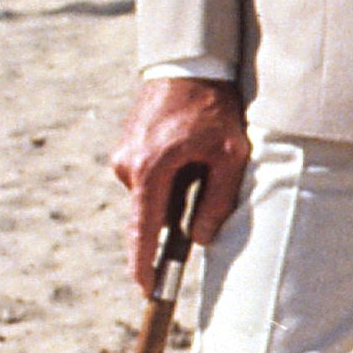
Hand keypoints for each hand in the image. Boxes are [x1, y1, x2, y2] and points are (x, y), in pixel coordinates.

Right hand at [107, 76, 248, 287]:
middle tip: (205, 185)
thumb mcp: (230, 156)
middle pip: (151, 213)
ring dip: (175, 191)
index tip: (147, 290)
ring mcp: (122, 155)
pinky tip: (188, 152)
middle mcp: (128, 165)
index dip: (145, 264)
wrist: (189, 62)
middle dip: (176, 215)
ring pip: (151, 195)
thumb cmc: (214, 108)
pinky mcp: (124, 147)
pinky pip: (147, 178)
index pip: (144, 230)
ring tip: (201, 159)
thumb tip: (201, 240)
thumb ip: (217, 202)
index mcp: (151, 170)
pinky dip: (167, 176)